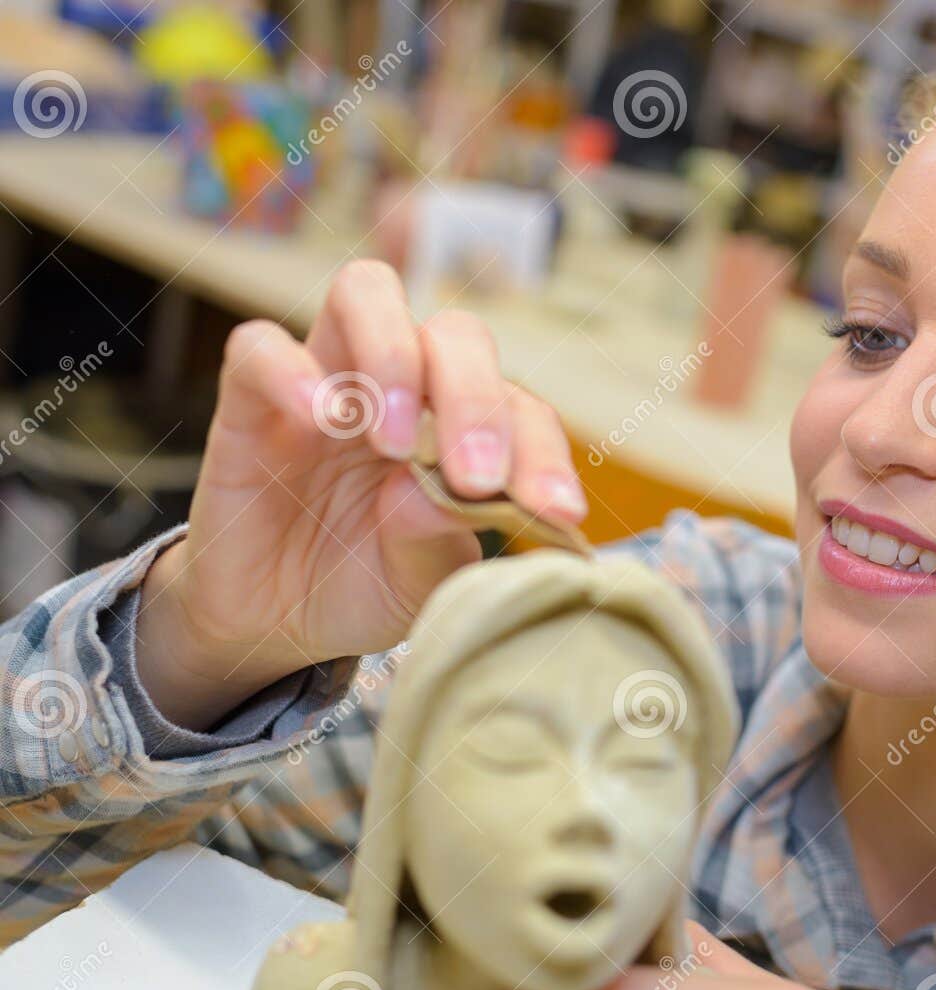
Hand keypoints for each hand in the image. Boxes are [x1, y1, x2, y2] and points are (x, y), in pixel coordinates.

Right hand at [138, 261, 585, 727]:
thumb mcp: (417, 583)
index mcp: (461, 431)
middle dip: (477, 398)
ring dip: (395, 358)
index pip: (518, 407)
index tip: (557, 511)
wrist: (274, 623)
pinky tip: (319, 419)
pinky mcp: (251, 402)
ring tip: (395, 445)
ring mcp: (327, 382)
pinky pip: (259, 346)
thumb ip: (439, 537)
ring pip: (367, 293)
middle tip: (476, 478)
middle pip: (455, 334)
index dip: (543, 452)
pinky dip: (290, 370)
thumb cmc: (363, 585)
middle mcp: (402, 389)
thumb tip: (458, 493)